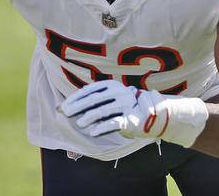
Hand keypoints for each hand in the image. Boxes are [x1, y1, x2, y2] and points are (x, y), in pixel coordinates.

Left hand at [60, 79, 209, 146]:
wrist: (155, 115)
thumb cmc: (126, 108)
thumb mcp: (111, 101)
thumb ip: (93, 103)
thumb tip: (65, 108)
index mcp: (112, 85)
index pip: (89, 90)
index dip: (75, 99)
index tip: (63, 107)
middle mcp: (118, 92)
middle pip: (93, 100)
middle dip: (78, 107)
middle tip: (66, 114)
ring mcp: (125, 105)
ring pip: (102, 111)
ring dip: (88, 118)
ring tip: (80, 124)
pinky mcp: (130, 119)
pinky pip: (113, 123)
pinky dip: (101, 128)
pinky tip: (92, 132)